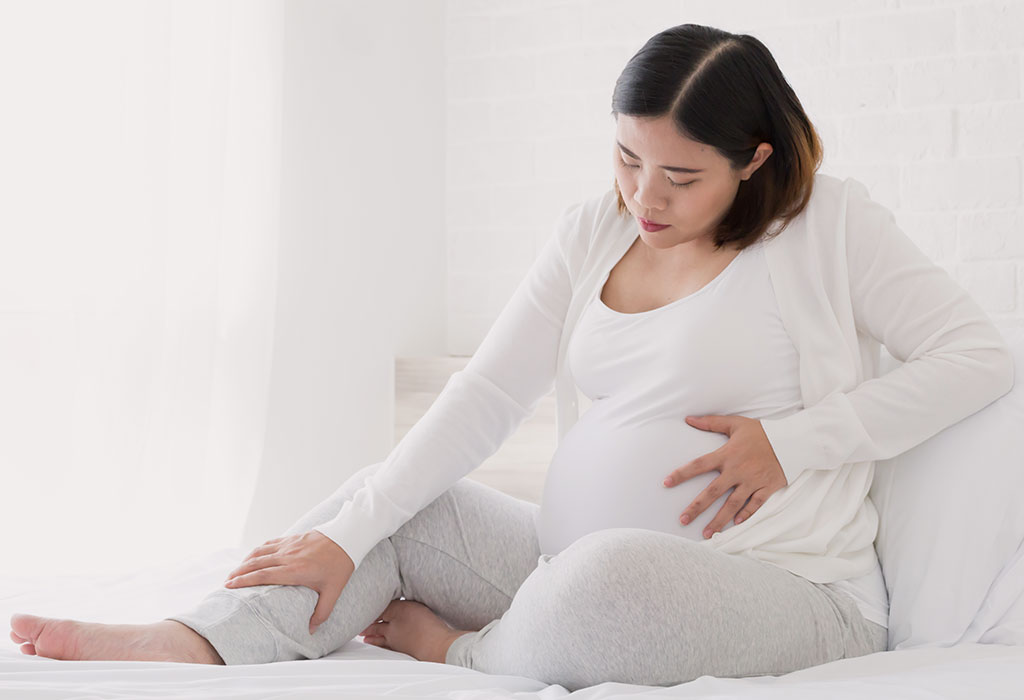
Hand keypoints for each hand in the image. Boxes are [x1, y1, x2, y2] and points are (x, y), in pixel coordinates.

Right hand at [224, 530, 355, 634]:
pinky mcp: (292, 538)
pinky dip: (257, 550)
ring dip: (245, 561)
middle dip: (238, 573)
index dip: (244, 580)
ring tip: (234, 571)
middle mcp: (288, 556)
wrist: (348, 537)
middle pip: (256, 563)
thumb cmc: (340, 565)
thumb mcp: (333, 592)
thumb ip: (321, 613)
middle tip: (226, 583)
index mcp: (295, 571)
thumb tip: (310, 631)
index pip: (263, 576)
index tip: (230, 586)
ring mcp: (289, 545)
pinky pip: (269, 543)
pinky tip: (253, 556)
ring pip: (260, 552)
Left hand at [663, 414, 786, 538]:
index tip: (666, 483)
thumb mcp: (736, 423)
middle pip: (712, 492)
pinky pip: (755, 505)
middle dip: (696, 507)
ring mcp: (752, 481)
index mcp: (727, 454)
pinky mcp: (767, 488)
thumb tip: (688, 419)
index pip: (699, 465)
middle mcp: (737, 470)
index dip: (681, 474)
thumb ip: (711, 422)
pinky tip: (735, 525)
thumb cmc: (762, 431)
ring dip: (719, 520)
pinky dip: (746, 515)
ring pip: (732, 505)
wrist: (793, 439)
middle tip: (682, 520)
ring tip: (707, 534)